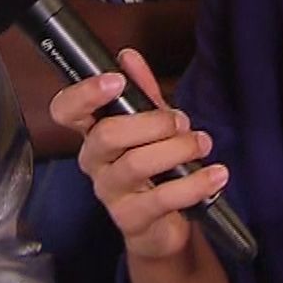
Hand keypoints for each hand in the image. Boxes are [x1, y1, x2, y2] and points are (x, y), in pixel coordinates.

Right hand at [48, 48, 228, 261]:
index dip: (84, 93)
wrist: (163, 226)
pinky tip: (215, 174)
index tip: (115, 80)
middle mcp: (95, 162)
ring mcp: (110, 192)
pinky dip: (195, 183)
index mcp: (93, 133)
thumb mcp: (151, 126)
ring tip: (201, 144)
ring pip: (136, 163)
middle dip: (152, 122)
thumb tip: (128, 57)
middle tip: (180, 122)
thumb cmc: (155, 170)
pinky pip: (162, 198)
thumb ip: (142, 92)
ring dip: (177, 149)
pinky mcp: (131, 219)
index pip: (66, 110)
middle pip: (106, 134)